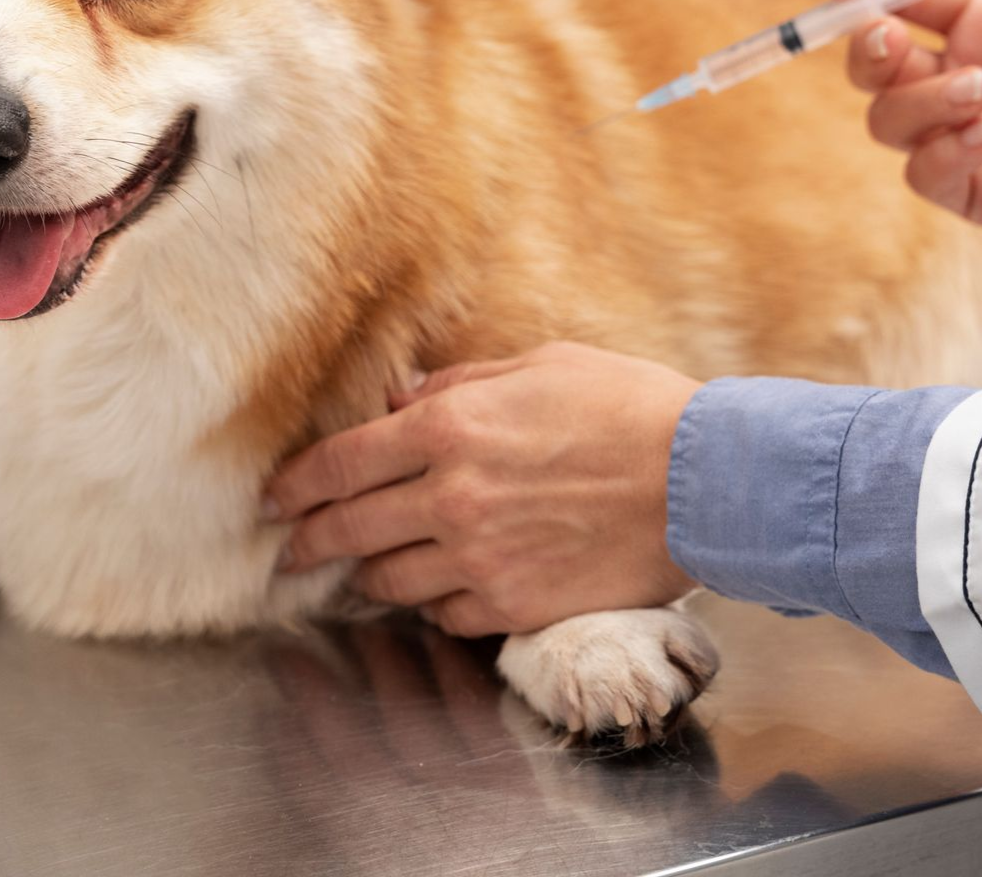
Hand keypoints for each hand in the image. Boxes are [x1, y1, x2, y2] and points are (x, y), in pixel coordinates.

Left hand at [265, 342, 699, 636]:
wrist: (707, 479)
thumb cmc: (626, 406)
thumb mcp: (537, 365)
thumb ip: (456, 386)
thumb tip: (400, 401)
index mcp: (449, 430)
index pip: (341, 463)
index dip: (296, 484)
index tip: (274, 498)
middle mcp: (451, 498)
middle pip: (349, 528)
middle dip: (307, 539)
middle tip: (290, 549)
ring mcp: (482, 559)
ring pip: (390, 581)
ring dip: (366, 574)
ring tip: (359, 570)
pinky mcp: (518, 607)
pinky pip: (447, 617)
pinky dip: (432, 604)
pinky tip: (433, 591)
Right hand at [819, 0, 981, 227]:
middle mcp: (965, 76)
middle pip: (873, 61)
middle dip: (867, 46)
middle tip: (889, 36)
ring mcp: (960, 134)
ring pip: (885, 118)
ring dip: (918, 103)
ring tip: (980, 95)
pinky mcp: (968, 191)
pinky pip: (919, 172)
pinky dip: (942, 153)